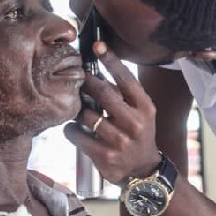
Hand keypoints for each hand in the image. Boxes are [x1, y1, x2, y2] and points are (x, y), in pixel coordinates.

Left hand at [64, 42, 160, 184]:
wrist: (143, 170)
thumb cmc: (137, 133)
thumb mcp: (141, 112)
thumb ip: (124, 94)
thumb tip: (97, 70)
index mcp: (145, 107)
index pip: (126, 78)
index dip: (111, 60)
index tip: (97, 45)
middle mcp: (135, 123)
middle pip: (103, 93)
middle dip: (86, 82)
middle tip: (75, 77)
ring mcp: (120, 141)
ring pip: (86, 115)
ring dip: (76, 109)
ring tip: (76, 109)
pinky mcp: (105, 156)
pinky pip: (77, 135)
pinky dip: (70, 129)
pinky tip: (74, 129)